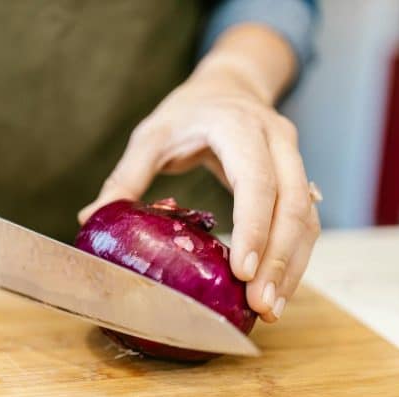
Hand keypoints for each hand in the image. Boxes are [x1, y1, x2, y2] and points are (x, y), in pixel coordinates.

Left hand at [79, 64, 319, 322]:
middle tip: (261, 305)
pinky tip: (278, 288)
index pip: (256, 180)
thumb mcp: (151, 135)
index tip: (242, 272)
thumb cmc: (188, 112)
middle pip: (292, 206)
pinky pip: (306, 222)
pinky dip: (295, 258)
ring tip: (271, 309)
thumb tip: (92, 219)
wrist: (230, 86)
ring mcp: (295, 159)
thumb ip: (126, 176)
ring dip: (292, 266)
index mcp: (239, 127)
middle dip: (279, 260)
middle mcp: (277, 141)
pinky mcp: (299, 179)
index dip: (253, 227)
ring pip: (306, 218)